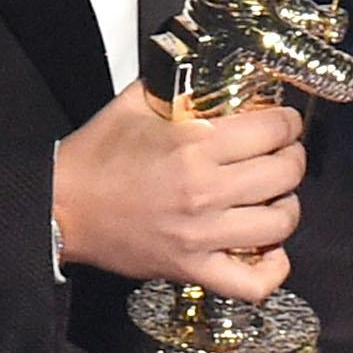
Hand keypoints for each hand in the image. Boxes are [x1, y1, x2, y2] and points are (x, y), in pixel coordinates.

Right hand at [50, 83, 300, 300]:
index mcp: (194, 146)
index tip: (284, 122)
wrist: (60, 207)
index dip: (287, 122)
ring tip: (275, 196)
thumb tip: (212, 70)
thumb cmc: (97, 156)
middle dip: (292, 157)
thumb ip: (179, 85)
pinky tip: (268, 249)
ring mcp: (201, 235)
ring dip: (286, 206)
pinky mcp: (192, 268)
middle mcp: (204, 192)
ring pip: (280, 223)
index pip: (273, 129)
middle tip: (283, 154)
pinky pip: (252, 283)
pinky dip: (271, 269)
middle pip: (286, 174)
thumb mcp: (136, 104)